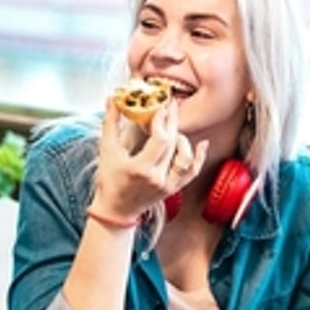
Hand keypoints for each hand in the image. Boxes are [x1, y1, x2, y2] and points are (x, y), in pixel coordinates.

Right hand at [90, 97, 208, 221]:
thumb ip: (110, 123)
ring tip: (173, 127)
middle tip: (171, 105)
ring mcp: (168, 185)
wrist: (116, 209)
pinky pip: (192, 172)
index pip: (160, 140)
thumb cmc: (110, 181)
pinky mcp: (173, 188)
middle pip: (173, 144)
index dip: (162, 121)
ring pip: (186, 157)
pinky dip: (199, 158)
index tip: (160, 106)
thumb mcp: (107, 150)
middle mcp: (157, 178)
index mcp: (140, 169)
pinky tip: (202, 144)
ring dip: (182, 139)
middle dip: (172, 121)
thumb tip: (112, 100)